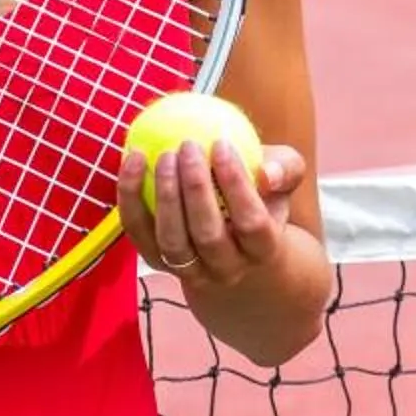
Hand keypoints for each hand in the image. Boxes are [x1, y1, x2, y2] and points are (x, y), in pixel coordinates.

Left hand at [119, 137, 306, 287]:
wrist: (239, 250)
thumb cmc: (263, 202)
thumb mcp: (284, 183)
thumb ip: (285, 170)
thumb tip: (267, 172)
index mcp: (263, 251)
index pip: (252, 223)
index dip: (236, 185)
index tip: (222, 144)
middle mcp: (228, 270)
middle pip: (208, 236)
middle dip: (196, 189)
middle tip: (188, 146)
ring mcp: (191, 272)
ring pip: (173, 241)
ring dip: (165, 196)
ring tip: (164, 156)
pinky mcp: (159, 263)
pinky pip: (140, 234)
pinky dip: (130, 199)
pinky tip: (133, 161)